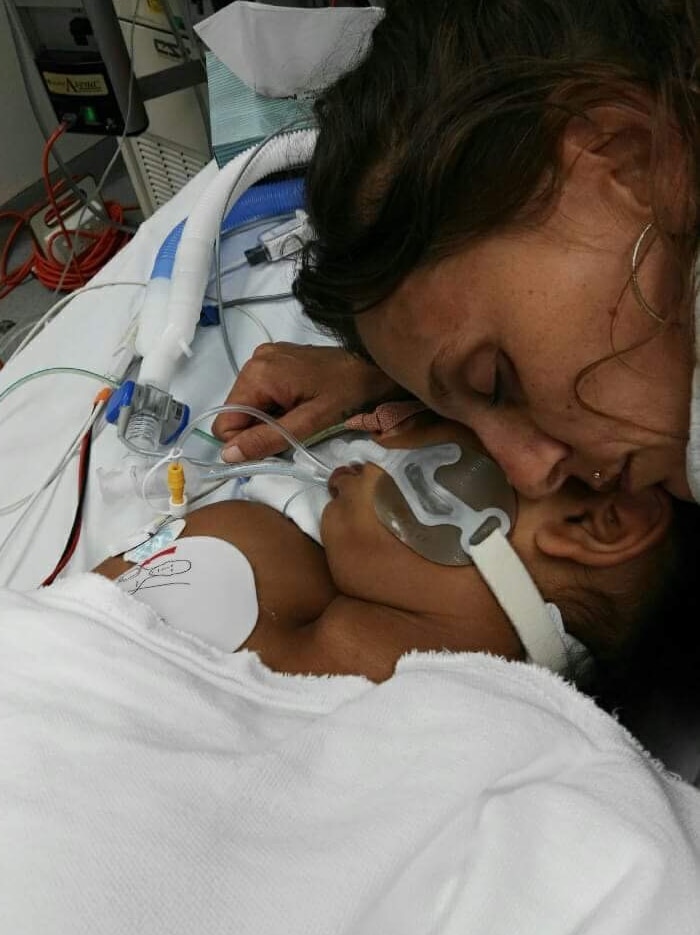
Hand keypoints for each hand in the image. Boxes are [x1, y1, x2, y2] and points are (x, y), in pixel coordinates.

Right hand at [212, 343, 399, 460]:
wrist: (376, 367)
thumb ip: (268, 439)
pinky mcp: (277, 358)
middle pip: (237, 412)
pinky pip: (263, 392)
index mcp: (258, 373)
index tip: (276, 444)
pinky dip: (277, 405)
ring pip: (250, 404)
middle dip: (260, 428)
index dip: (246, 441)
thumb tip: (227, 455)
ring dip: (270, 419)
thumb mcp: (309, 424)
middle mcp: (255, 359)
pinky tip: (300, 404)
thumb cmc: (348, 395)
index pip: (226, 421)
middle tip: (295, 428)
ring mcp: (266, 356)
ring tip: (301, 415)